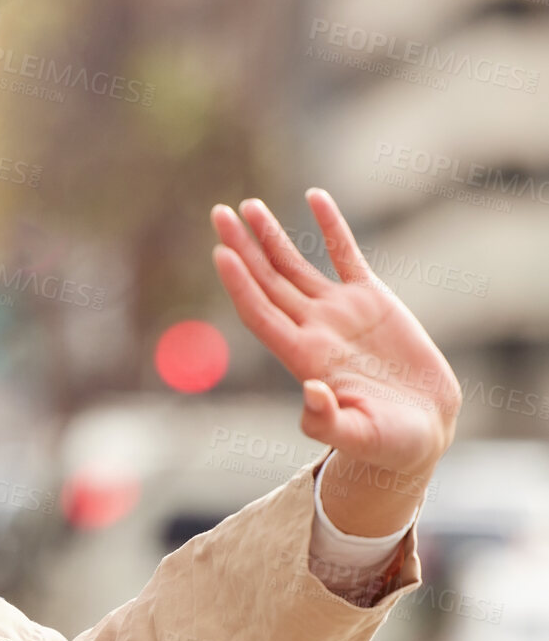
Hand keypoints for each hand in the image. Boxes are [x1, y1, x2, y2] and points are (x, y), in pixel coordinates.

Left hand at [210, 188, 461, 532]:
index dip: (239, 285)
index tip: (220, 253)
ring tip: (248, 206)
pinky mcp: (372, 301)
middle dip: (242, 248)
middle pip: (267, 282)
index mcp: (304, 360)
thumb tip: (311, 392)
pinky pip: (346, 254)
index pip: (260, 314)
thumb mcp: (358, 437)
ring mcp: (339, 313)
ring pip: (296, 266)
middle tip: (217, 213)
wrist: (422, 430)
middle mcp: (313, 330)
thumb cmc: (387, 444)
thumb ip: (328, 422)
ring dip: (271, 237)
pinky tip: (314, 196)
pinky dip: (331, 226)